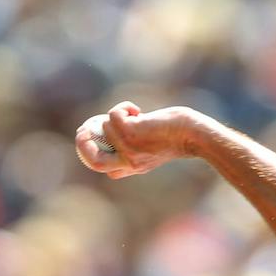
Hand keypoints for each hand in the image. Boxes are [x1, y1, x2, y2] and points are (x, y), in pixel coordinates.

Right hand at [74, 102, 200, 179]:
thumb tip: (114, 151)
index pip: (104, 169)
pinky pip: (113, 115)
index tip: (90, 138)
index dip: (92, 153)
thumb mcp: (152, 150)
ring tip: (136, 113)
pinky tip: (138, 111)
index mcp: (133, 167)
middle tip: (83, 129)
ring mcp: (128, 149)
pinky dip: (123, 107)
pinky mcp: (130, 133)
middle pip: (93, 161)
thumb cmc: (178, 136)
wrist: (193, 134)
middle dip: (82, 143)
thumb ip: (135, 152)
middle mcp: (128, 162)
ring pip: (105, 127)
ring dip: (117, 114)